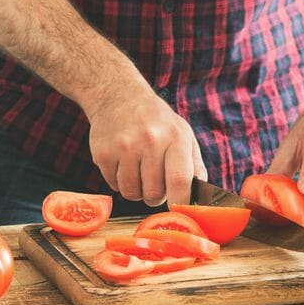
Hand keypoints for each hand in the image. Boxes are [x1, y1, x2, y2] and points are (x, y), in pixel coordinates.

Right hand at [86, 87, 207, 206]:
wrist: (119, 97)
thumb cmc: (157, 121)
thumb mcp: (183, 134)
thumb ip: (195, 166)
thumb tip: (200, 198)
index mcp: (175, 137)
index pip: (180, 181)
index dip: (179, 202)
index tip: (177, 208)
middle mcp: (150, 140)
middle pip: (153, 193)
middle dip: (155, 196)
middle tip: (154, 181)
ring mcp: (124, 147)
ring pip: (132, 193)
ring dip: (136, 189)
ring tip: (138, 170)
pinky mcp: (103, 153)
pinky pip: (114, 186)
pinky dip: (119, 181)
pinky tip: (123, 162)